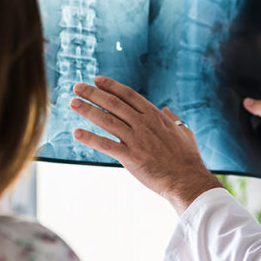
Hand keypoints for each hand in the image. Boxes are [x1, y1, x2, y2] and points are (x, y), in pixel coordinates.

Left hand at [69, 76, 221, 214]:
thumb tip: (166, 110)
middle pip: (113, 103)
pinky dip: (90, 138)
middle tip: (77, 87)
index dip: (111, 86)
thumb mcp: (184, 132)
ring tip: (73, 103)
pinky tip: (77, 133)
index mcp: (155, 116)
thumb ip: (173, 119)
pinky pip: (106, 145)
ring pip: (106, 120)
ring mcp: (136, 139)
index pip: (128, 95)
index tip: (97, 80)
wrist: (187, 180)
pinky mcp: (130, 157)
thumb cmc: (187, 158)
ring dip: (87, 110)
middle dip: (93, 93)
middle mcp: (143, 124)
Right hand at [243, 94, 260, 204]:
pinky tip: (232, 128)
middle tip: (232, 98)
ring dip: (240, 118)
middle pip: (254, 105)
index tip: (241, 84)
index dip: (254, 88)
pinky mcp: (255, 139)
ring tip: (229, 112)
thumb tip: (247, 101)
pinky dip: (239, 129)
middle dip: (244, 103)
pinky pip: (244, 130)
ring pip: (247, 118)